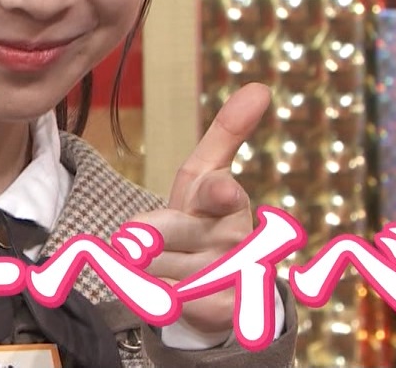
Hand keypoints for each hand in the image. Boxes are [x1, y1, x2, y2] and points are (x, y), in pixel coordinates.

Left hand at [131, 83, 271, 340]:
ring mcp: (219, 274)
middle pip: (169, 229)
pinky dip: (152, 292)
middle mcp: (228, 237)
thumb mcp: (208, 173)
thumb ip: (228, 132)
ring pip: (155, 264)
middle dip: (152, 232)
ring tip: (156, 258)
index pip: (220, 192)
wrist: (225, 284)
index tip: (221, 188)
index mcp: (226, 200)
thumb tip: (260, 87)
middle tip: (135, 236)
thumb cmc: (204, 215)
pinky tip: (162, 288)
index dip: (219, 191)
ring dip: (145, 262)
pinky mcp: (210, 309)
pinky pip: (160, 298)